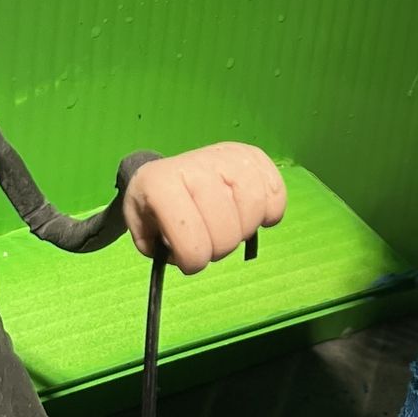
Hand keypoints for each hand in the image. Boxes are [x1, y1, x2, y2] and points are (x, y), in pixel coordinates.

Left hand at [123, 143, 286, 272]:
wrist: (171, 173)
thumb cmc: (158, 207)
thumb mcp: (142, 229)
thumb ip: (156, 247)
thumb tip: (184, 254)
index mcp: (160, 184)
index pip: (192, 243)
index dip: (193, 261)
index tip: (188, 257)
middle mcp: (195, 166)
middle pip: (226, 232)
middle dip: (219, 249)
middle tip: (209, 241)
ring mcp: (227, 157)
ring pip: (253, 212)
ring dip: (244, 231)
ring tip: (229, 226)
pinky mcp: (252, 155)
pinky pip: (275, 193)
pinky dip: (270, 212)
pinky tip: (252, 214)